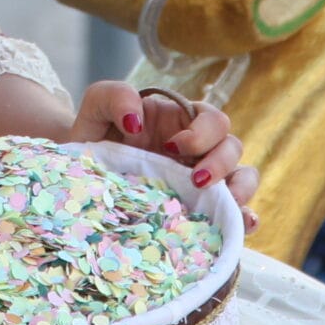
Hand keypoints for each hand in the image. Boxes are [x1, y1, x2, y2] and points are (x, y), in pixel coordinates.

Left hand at [65, 80, 261, 231]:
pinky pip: (233, 214)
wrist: (80, 171)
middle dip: (221, 163)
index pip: (213, 119)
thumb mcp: (98, 105)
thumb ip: (115, 96)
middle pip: (232, 148)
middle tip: (195, 180)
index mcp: (182, 121)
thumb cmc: (95, 133)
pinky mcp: (199, 210)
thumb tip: (137, 121)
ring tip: (225, 206)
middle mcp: (199, 150)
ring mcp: (202, 181)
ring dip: (241, 191)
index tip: (173, 147)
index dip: (203, 132)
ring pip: (243, 179)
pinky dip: (244, 220)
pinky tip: (241, 228)